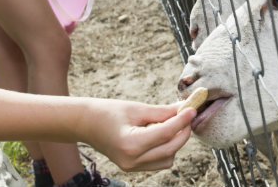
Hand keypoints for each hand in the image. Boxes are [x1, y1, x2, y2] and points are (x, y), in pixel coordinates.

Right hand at [79, 100, 195, 170]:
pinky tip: (160, 134)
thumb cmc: (108, 112)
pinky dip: (165, 149)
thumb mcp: (137, 109)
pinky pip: (158, 162)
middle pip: (170, 149)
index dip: (182, 121)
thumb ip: (163, 112)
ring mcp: (132, 167)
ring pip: (167, 158)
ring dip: (174, 142)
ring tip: (170, 124)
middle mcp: (132, 160)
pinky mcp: (133, 168)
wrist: (85, 124)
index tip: (192, 109)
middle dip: (182, 132)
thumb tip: (185, 108)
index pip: (166, 133)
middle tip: (187, 115)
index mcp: (131, 144)